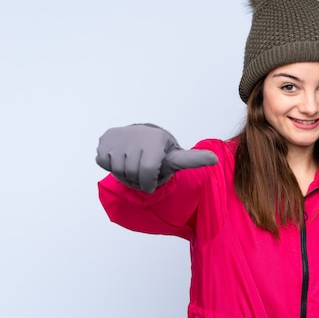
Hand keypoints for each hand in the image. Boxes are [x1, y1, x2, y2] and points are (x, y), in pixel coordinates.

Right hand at [96, 124, 217, 192]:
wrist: (140, 138)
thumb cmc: (160, 152)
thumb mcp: (176, 157)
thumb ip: (192, 159)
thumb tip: (215, 158)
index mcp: (156, 140)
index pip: (148, 170)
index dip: (149, 182)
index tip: (152, 182)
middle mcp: (137, 135)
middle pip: (133, 175)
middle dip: (138, 181)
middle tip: (144, 172)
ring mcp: (120, 136)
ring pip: (117, 170)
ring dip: (125, 174)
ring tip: (133, 164)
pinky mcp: (106, 138)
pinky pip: (104, 162)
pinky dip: (110, 164)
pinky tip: (121, 156)